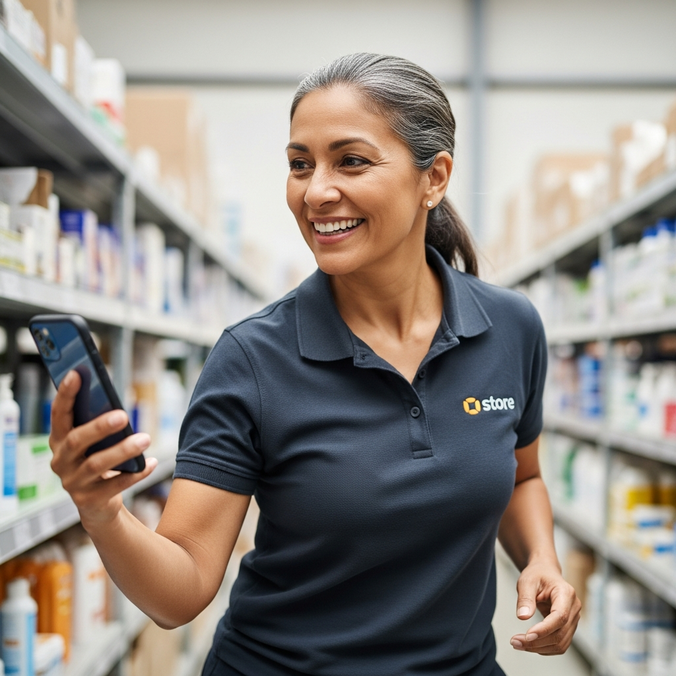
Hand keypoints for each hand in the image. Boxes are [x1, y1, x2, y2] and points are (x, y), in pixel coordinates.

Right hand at [49, 370, 156, 528]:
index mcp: (59, 440)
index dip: (65, 394)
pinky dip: (135, 474)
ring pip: (96, 464)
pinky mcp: (88, 500)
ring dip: (122, 450)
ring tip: (145, 438)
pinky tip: (151, 463)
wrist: (98, 505)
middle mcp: (61, 461)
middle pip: (77, 440)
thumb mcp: (95, 442)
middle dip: (99, 427)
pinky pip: (115, 486)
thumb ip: (98, 424)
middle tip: (123, 415)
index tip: (76, 373)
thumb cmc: (98, 460)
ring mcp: (72, 483)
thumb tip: (117, 405)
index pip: (59, 414)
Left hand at [509, 559, 580, 654]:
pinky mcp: (568, 628)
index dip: (545, 629)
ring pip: (560, 643)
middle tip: (515, 642)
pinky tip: (528, 644)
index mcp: (566, 593)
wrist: (545, 573)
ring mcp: (573, 619)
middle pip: (560, 634)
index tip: (527, 636)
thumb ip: (525, 598)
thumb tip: (523, 617)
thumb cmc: (537, 574)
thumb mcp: (527, 581)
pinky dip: (544, 648)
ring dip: (539, 648)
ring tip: (517, 644)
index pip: (560, 617)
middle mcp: (574, 608)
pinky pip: (559, 644)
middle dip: (537, 642)